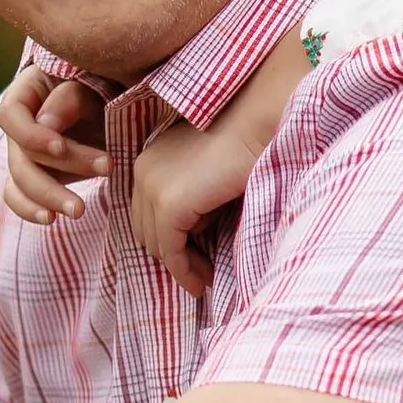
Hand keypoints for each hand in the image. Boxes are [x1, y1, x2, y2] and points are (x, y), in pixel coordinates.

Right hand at [0, 64, 105, 226]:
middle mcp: (19, 125)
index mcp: (26, 93)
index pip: (10, 116)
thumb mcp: (93, 85)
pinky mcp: (35, 175)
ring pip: (20, 181)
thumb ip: (70, 98)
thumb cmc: (105, 87)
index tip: (59, 148)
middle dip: (54, 170)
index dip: (30, 135)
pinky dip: (31, 209)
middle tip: (103, 171)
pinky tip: (51, 219)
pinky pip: (19, 196)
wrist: (118, 106)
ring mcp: (24, 153)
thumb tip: (46, 125)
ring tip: (78, 210)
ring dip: (48, 197)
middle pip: (20, 156)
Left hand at [130, 34, 312, 292]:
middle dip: (172, 256)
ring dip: (181, 267)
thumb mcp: (208, 168)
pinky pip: (171, 251)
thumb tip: (196, 231)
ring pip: (157, 245)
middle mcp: (142, 171)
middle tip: (200, 274)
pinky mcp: (170, 204)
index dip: (167, 240)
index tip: (194, 257)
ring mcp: (153, 188)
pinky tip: (203, 282)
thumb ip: (194, 192)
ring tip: (205, 280)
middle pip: (146, 231)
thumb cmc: (245, 139)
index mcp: (148, 160)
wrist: (260, 119)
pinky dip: (184, 272)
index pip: (147, 213)